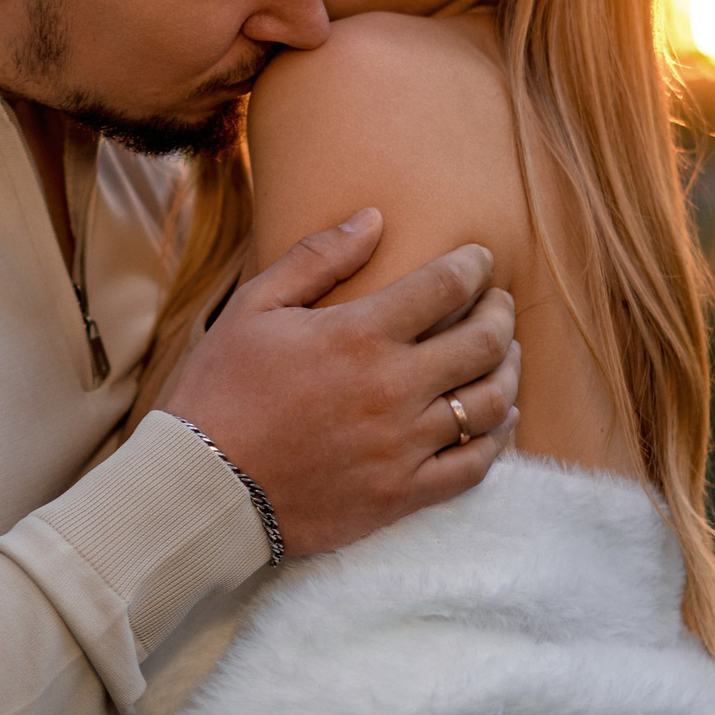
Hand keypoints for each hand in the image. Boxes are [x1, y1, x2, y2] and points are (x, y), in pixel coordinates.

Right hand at [161, 209, 518, 557]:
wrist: (205, 487)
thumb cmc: (221, 390)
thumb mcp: (254, 307)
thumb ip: (317, 259)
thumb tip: (374, 219)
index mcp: (359, 334)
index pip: (447, 286)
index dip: (474, 265)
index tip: (479, 260)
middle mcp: (393, 388)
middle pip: (484, 341)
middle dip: (501, 312)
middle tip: (498, 302)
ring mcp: (403, 446)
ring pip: (490, 402)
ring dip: (509, 370)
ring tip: (505, 353)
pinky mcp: (403, 494)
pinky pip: (474, 466)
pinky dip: (498, 437)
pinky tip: (500, 417)